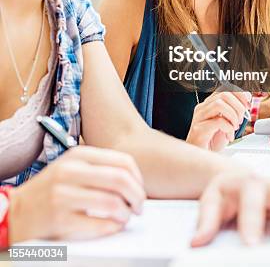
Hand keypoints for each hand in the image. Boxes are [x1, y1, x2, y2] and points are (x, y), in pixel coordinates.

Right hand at [8, 146, 144, 242]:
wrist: (18, 211)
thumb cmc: (52, 189)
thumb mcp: (74, 167)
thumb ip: (100, 168)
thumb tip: (134, 180)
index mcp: (79, 154)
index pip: (123, 161)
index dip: (138, 178)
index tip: (140, 190)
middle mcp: (71, 171)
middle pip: (121, 180)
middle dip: (137, 196)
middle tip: (139, 206)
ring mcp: (63, 195)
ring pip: (112, 203)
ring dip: (126, 214)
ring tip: (125, 217)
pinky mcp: (60, 219)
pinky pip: (98, 224)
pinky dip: (112, 227)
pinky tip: (112, 226)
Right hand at [186, 91, 251, 150]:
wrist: (201, 157)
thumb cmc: (212, 142)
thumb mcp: (226, 124)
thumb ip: (234, 113)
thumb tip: (247, 103)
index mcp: (209, 104)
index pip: (225, 89)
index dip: (240, 94)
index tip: (248, 103)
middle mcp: (203, 108)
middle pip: (224, 94)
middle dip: (238, 106)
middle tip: (241, 119)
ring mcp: (199, 118)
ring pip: (219, 104)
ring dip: (233, 116)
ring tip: (234, 127)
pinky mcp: (199, 130)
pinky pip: (218, 121)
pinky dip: (228, 128)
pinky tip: (228, 136)